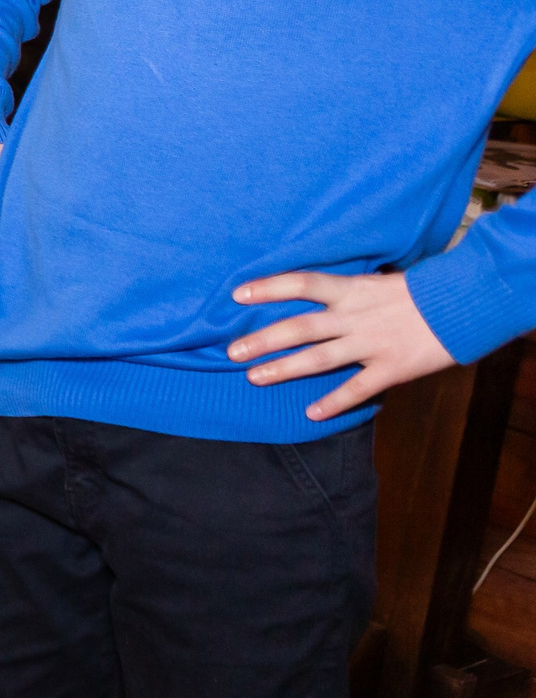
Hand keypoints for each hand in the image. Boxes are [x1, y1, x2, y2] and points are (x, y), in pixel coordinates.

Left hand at [227, 269, 455, 421]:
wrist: (466, 305)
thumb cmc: (420, 293)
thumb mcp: (378, 283)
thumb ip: (346, 293)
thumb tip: (312, 295)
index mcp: (352, 290)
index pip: (302, 283)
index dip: (268, 287)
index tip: (236, 294)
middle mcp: (356, 316)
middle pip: (300, 327)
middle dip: (263, 340)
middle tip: (231, 352)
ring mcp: (372, 343)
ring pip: (319, 358)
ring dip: (284, 369)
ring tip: (254, 377)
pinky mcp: (391, 368)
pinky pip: (357, 388)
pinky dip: (334, 402)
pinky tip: (312, 414)